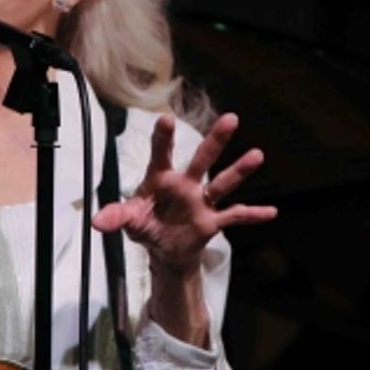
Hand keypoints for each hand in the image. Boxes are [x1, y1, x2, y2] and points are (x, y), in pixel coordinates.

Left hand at [92, 112, 276, 345]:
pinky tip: (272, 211)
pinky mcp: (212, 222)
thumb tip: (97, 222)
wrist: (163, 251)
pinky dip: (252, 215)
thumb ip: (116, 217)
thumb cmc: (145, 225)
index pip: (161, 153)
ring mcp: (201, 202)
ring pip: (222, 183)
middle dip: (215, 140)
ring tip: (257, 155)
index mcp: (161, 179)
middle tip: (231, 118)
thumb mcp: (128, 221)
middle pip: (202, 159)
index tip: (166, 118)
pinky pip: (234, 216)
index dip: (163, 137)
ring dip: (239, 171)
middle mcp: (185, 185)